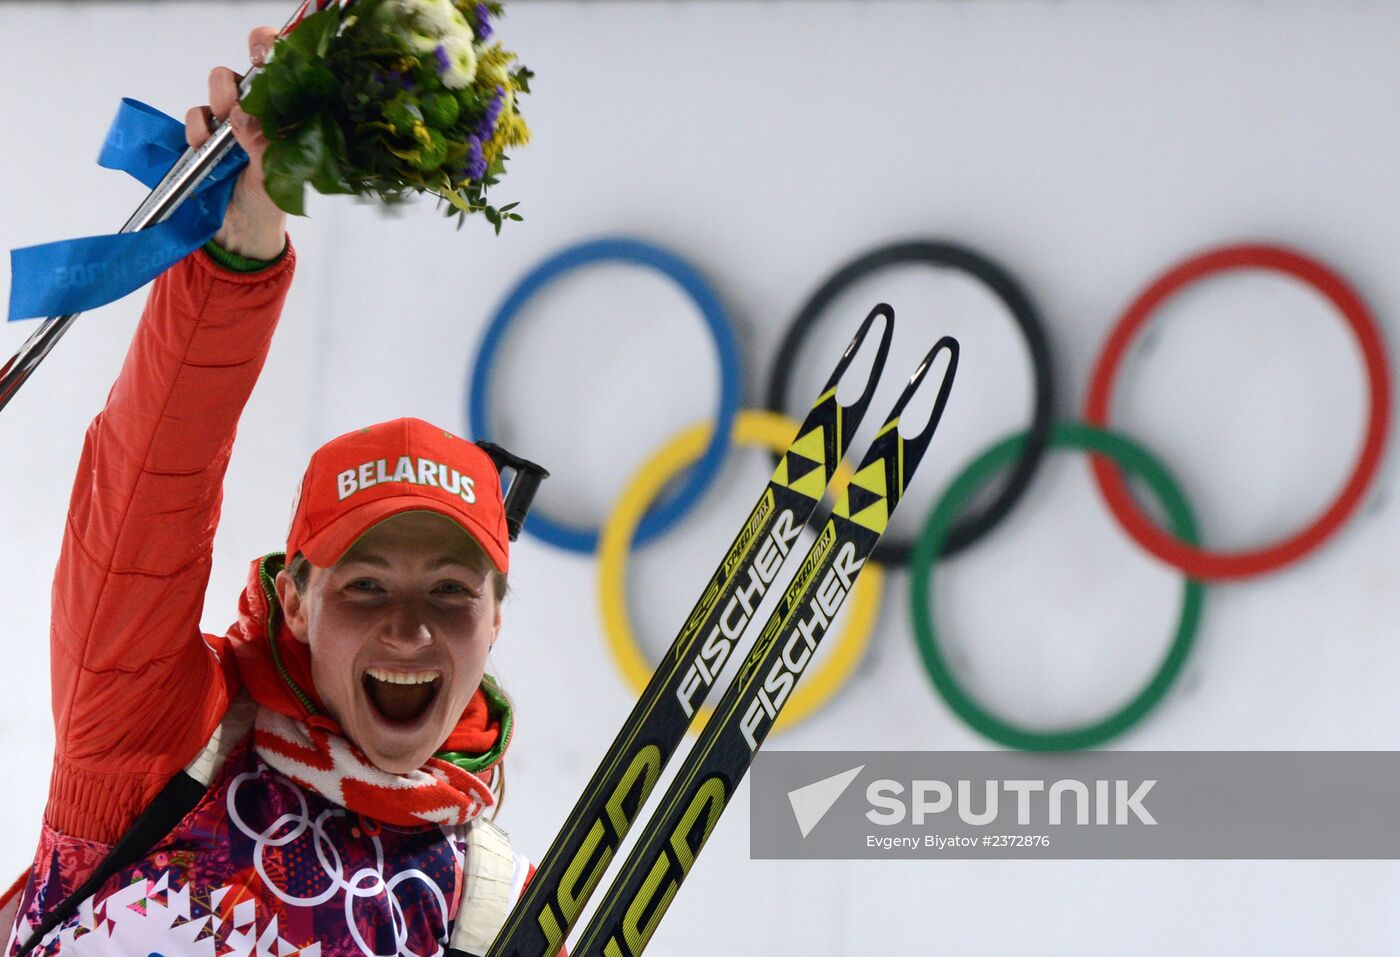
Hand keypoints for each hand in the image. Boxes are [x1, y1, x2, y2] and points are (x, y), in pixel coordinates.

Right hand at [185, 27, 286, 260]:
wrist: (242, 229)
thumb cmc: (271, 200)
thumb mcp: (277, 175)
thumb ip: (264, 144)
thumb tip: (244, 115)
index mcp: (293, 112)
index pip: (291, 66)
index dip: (278, 48)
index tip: (263, 51)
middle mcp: (265, 107)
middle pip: (252, 62)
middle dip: (241, 76)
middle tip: (237, 106)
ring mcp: (234, 116)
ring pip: (222, 81)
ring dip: (219, 99)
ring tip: (222, 130)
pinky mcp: (208, 131)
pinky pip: (196, 112)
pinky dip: (196, 126)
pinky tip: (202, 145)